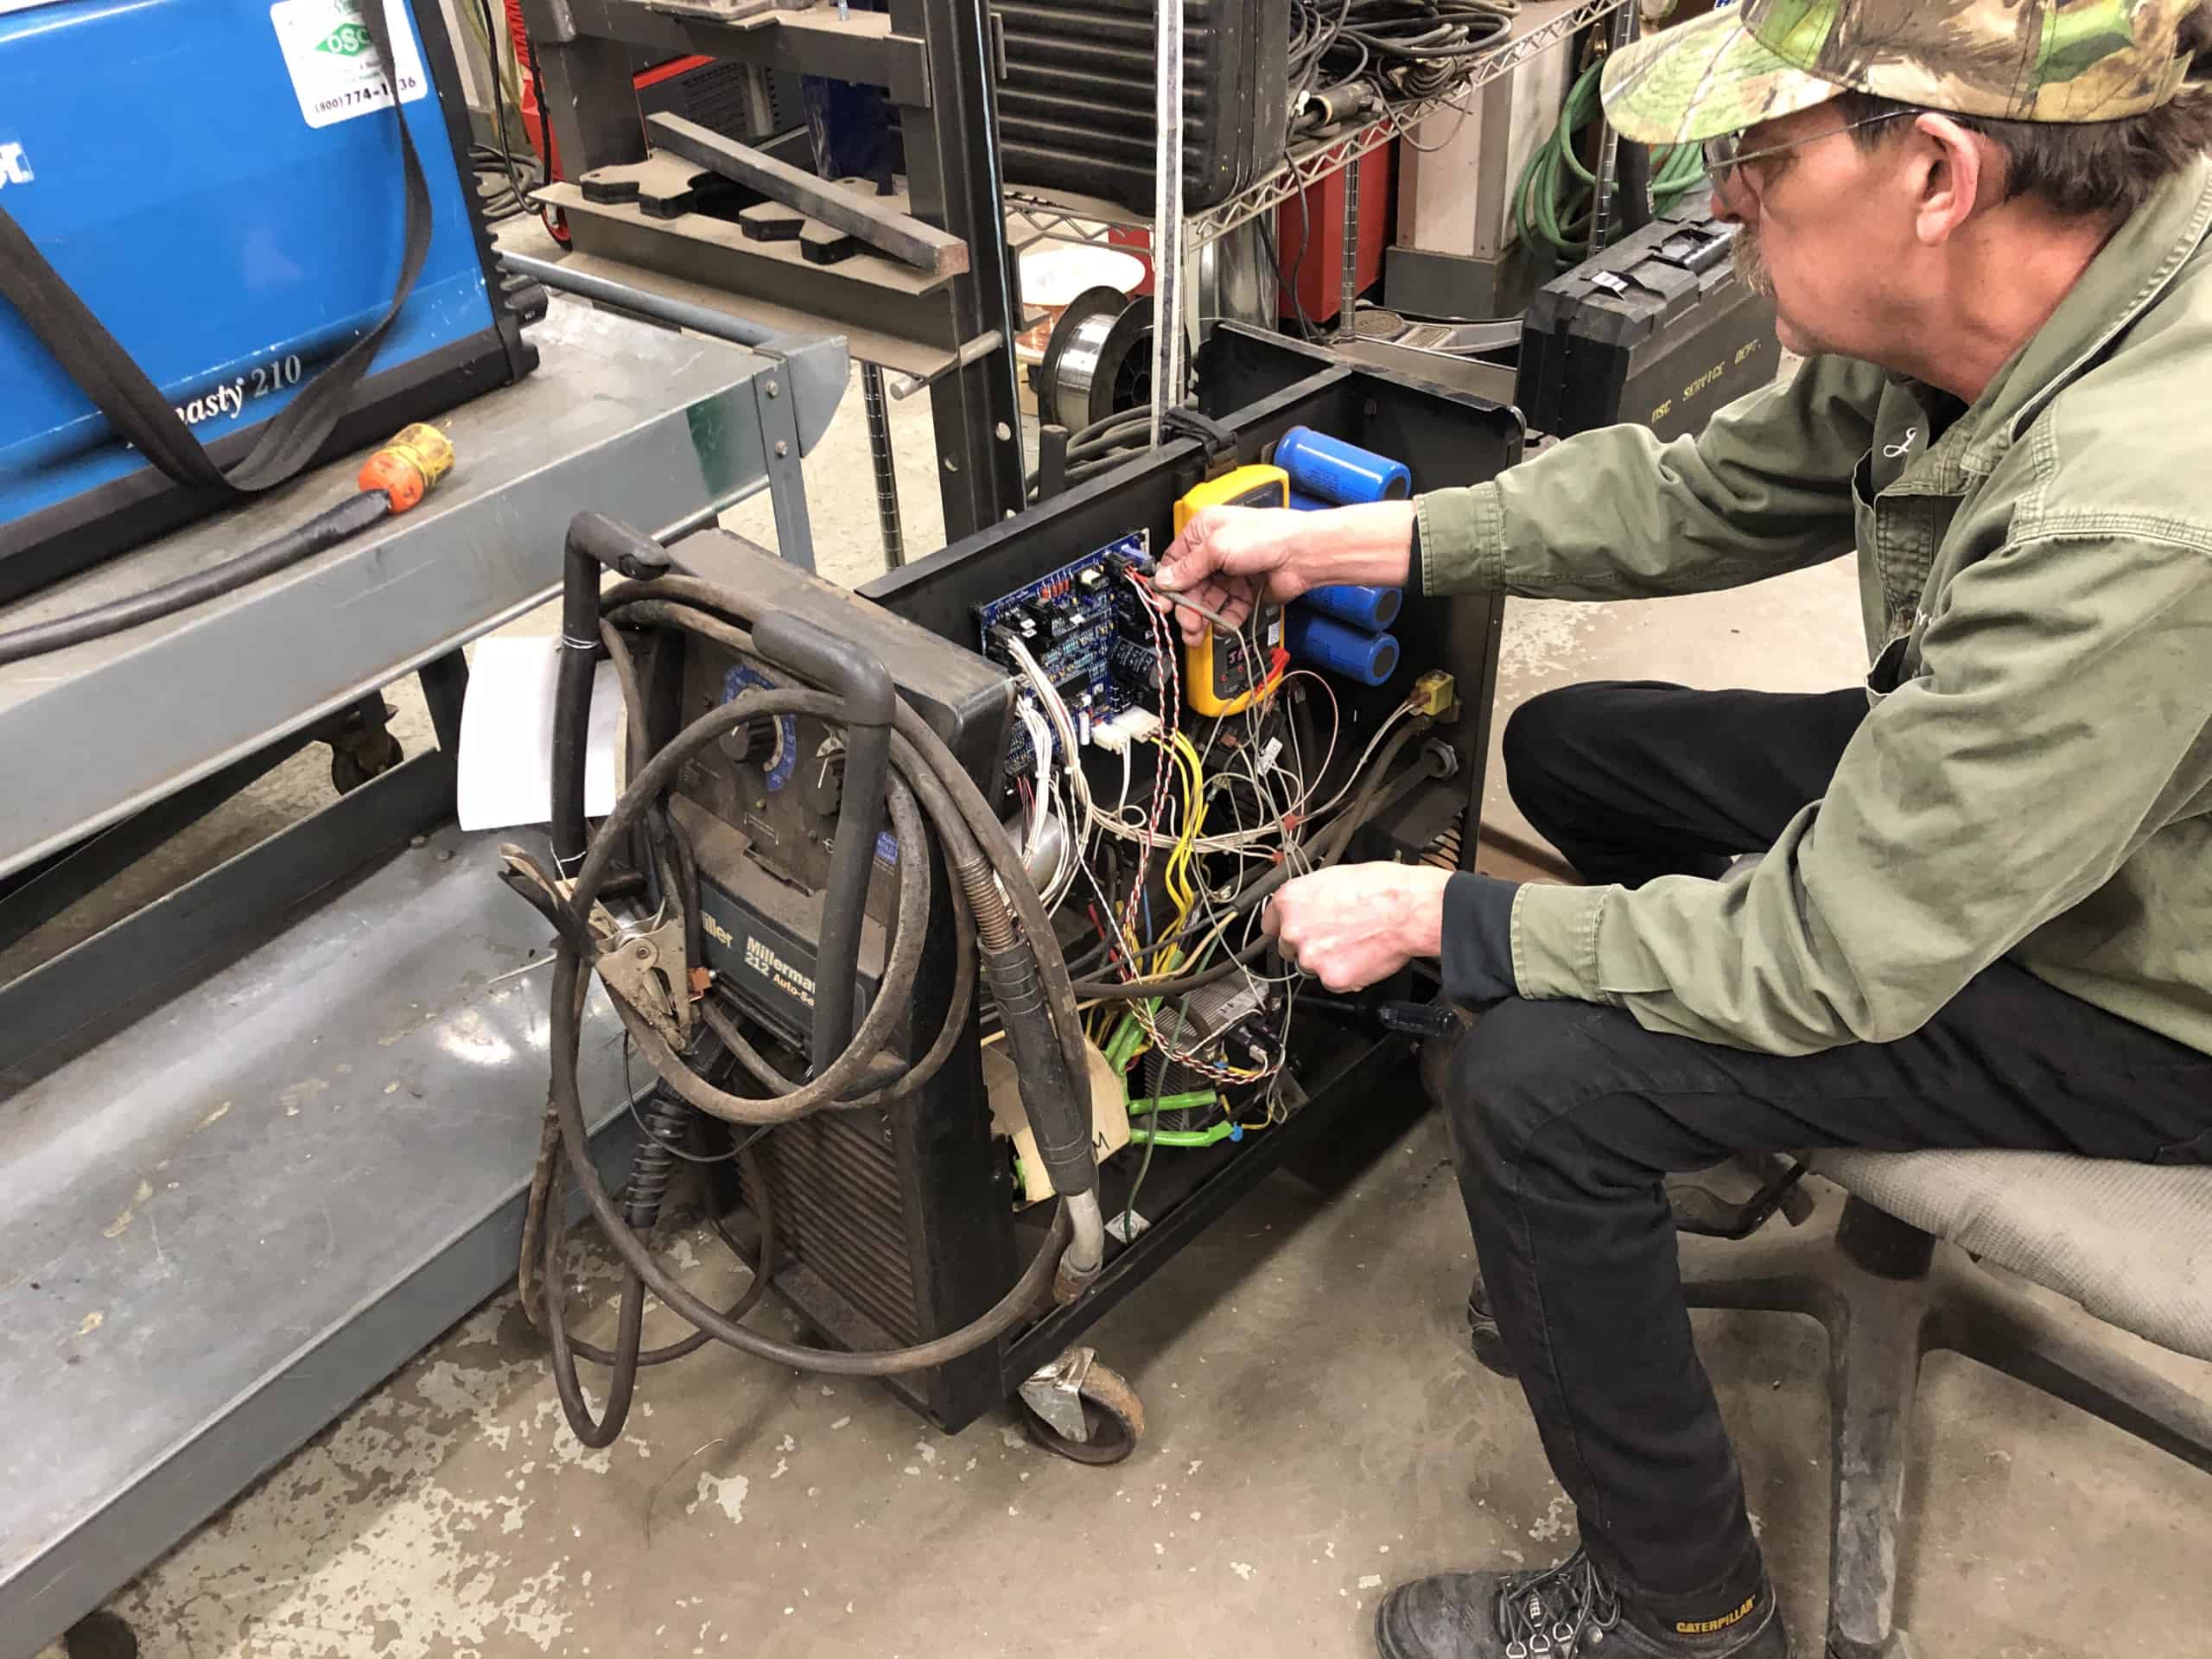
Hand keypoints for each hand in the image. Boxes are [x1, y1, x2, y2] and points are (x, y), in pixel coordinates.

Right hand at [1153, 505, 1311, 645]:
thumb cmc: (1268, 535)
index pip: (1175, 561)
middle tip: (1186, 622)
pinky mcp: (1246, 591)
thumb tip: (1165, 580)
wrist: (1303, 554)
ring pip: (1207, 601)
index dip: (1168, 584)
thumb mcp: (1217, 548)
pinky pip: (1228, 611)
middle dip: (1186, 607)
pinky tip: (1221, 626)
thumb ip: (1188, 567)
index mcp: (1203, 532)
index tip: (1163, 604)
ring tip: (1198, 632)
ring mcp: (1231, 573)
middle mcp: (1215, 552)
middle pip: (1190, 586)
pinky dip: (1223, 620)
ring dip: (1201, 618)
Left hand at [1262, 862, 1450, 992]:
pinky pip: (1333, 982)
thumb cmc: (1380, 888)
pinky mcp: (1331, 978)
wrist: (1407, 910)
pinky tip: (1363, 956)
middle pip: (1289, 948)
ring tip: (1356, 943)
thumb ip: (1311, 897)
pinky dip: (1347, 974)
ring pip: (1312, 966)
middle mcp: (1293, 930)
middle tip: (1335, 937)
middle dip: (1308, 945)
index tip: (1293, 930)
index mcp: (1290, 901)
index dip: (1285, 927)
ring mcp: (1311, 957)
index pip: (1269, 923)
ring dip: (1328, 960)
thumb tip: (1310, 906)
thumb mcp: (1334, 878)